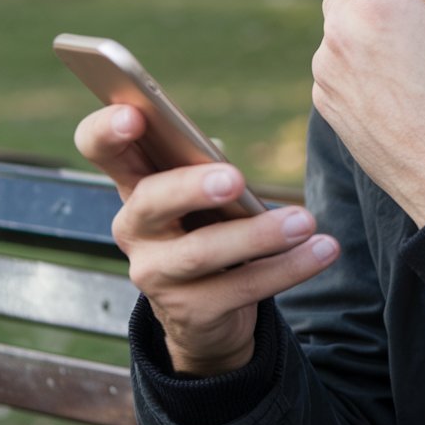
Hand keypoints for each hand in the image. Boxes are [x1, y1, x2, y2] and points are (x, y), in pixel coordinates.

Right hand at [74, 105, 338, 375]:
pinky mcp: (190, 312)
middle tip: (235, 177)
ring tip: (304, 221)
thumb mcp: (200, 187)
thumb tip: (215, 148)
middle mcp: (134, 228)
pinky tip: (323, 249)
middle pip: (151, 200)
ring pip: (202, 252)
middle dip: (191, 187)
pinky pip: (242, 287)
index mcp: (135, 181)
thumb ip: (201, 160)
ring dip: (258, 235)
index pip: (100, 149)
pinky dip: (289, 267)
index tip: (134, 112)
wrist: (206, 310)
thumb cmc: (205, 220)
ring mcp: (156, 274)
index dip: (107, 130)